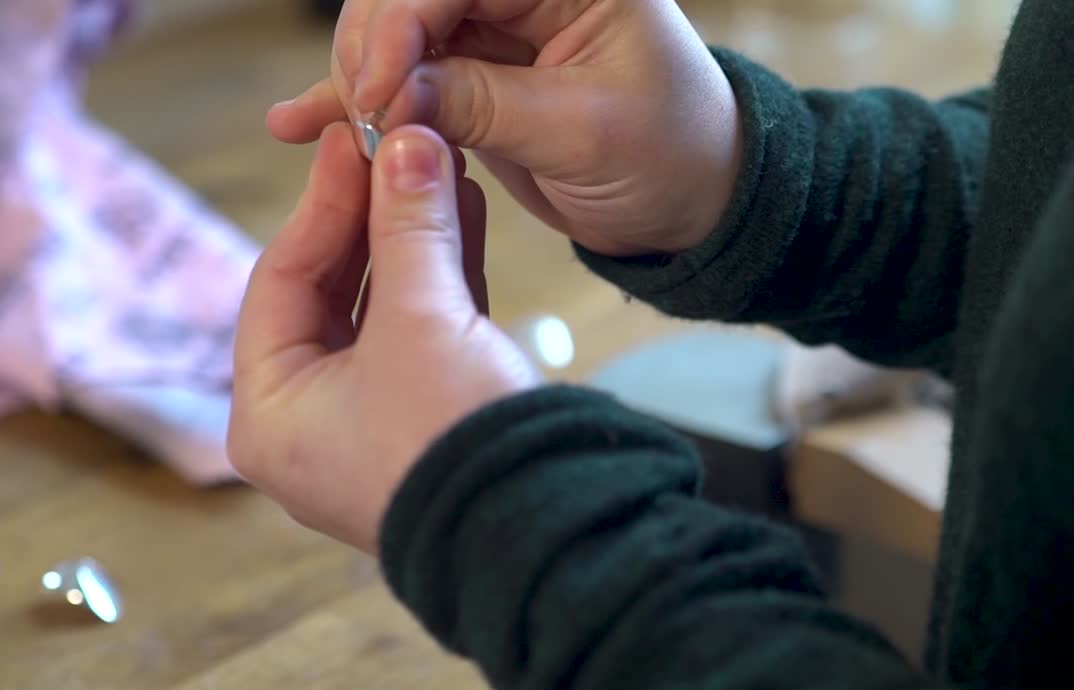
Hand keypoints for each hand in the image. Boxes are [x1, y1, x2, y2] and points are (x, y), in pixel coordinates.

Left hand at [228, 122, 539, 553]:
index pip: (282, 280)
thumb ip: (408, 226)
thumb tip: (405, 143)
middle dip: (373, 218)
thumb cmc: (452, 440)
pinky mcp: (429, 423)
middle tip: (399, 149)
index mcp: (271, 413)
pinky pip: (423, 336)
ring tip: (442, 170)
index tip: (353, 140)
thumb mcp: (422, 320)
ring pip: (383, 310)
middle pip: (332, 293)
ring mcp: (373, 426)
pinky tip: (466, 219)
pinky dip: (444, 281)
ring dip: (414, 240)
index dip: (323, 203)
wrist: (543, 530)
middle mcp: (311, 424)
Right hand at [266, 0, 741, 256]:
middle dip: (372, 47)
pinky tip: (303, 122)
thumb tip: (386, 94)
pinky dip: (358, 100)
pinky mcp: (474, 77)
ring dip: (354, 76)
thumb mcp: (583, 131)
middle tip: (362, 114)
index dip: (403, 23)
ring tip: (327, 126)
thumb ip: (484, 105)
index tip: (377, 88)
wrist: (691, 203)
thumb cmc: (670, 155)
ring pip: (394, 35)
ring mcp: (494, 32)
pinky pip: (404, 78)